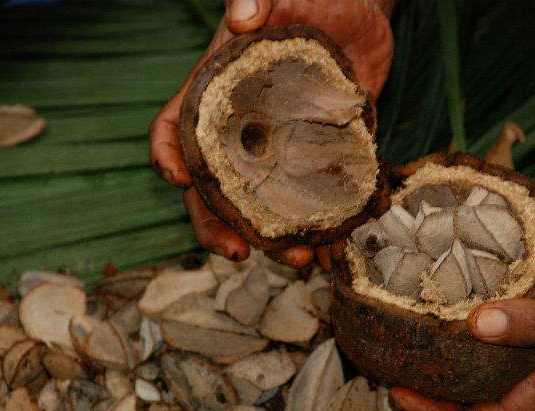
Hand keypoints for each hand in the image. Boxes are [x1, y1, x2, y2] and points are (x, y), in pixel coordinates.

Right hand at [149, 0, 394, 267]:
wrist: (366, 18)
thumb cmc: (317, 0)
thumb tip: (242, 15)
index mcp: (220, 96)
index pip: (177, 129)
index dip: (168, 155)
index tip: (177, 180)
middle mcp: (244, 133)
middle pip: (213, 189)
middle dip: (217, 226)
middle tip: (237, 252)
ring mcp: (281, 152)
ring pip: (263, 207)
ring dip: (273, 241)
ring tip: (297, 260)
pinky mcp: (318, 160)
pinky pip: (313, 203)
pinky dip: (322, 230)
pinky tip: (332, 250)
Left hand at [391, 272, 534, 410]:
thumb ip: (527, 323)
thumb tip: (474, 324)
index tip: (396, 389)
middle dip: (438, 402)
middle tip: (406, 370)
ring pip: (498, 401)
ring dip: (463, 385)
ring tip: (432, 355)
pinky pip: (517, 383)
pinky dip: (490, 369)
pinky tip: (481, 338)